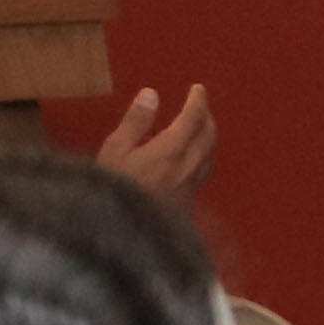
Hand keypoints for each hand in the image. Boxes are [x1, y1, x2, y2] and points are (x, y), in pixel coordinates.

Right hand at [96, 83, 218, 198]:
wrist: (127, 235)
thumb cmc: (114, 188)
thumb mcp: (115, 150)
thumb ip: (135, 122)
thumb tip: (151, 94)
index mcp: (172, 150)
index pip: (193, 119)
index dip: (197, 101)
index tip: (198, 88)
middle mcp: (189, 166)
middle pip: (209, 136)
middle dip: (207, 117)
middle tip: (199, 105)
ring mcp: (191, 185)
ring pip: (209, 154)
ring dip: (207, 136)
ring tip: (197, 127)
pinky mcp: (189, 200)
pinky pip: (202, 169)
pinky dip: (201, 153)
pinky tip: (189, 157)